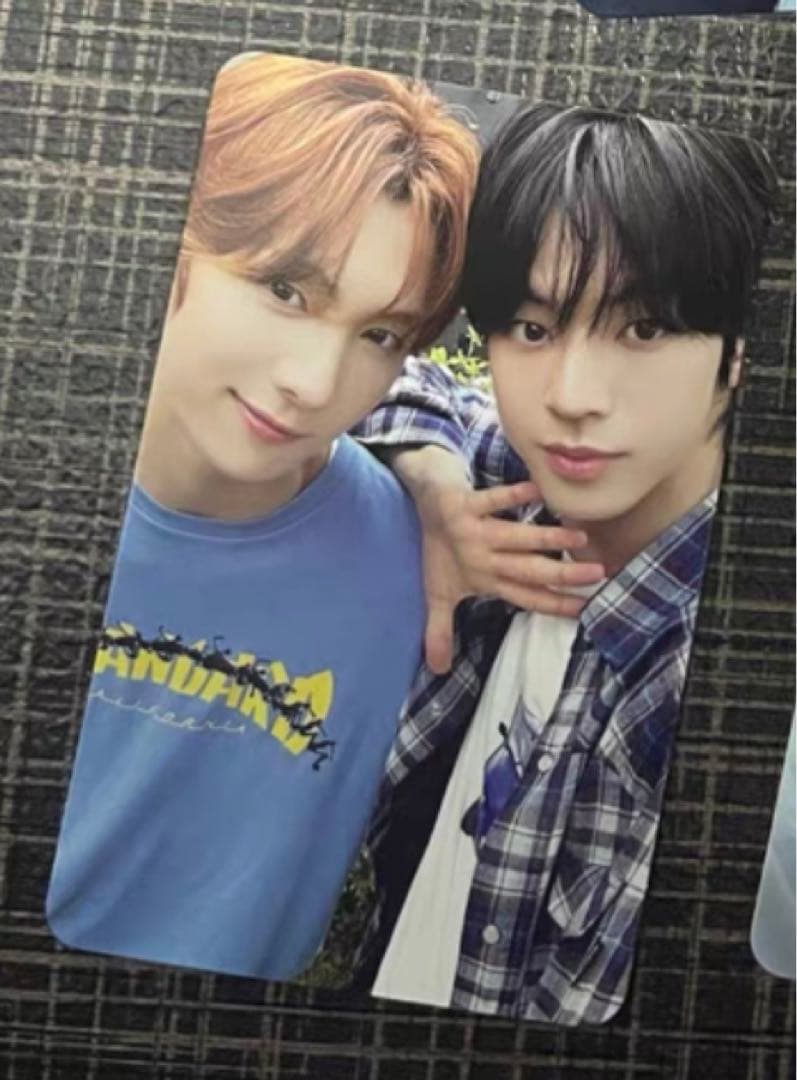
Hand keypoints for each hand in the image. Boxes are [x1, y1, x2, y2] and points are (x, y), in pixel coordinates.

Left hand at [416, 480, 604, 673]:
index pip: (525, 596)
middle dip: (561, 574)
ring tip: (579, 538)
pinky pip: (491, 499)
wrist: (417, 502)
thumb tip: (438, 671)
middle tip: (597, 574)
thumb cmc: (437, 550)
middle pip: (527, 569)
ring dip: (546, 537)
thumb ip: (440, 630)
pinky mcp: (464, 505)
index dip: (554, 604)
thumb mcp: (437, 594)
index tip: (587, 607)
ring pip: (515, 536)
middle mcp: (481, 558)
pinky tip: (538, 492)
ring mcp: (473, 530)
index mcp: (484, 579)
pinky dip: (512, 494)